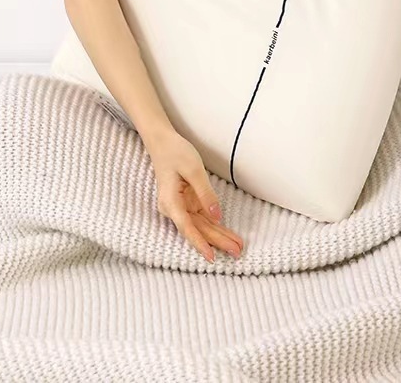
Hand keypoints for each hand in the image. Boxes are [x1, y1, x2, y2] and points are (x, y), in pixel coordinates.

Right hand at [145, 127, 244, 263]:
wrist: (163, 143)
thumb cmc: (175, 153)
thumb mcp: (193, 169)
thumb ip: (205, 193)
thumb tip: (217, 216)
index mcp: (171, 201)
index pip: (187, 227)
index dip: (200, 243)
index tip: (212, 257)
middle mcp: (173, 208)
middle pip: (197, 230)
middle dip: (217, 242)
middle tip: (237, 253)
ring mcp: (180, 207)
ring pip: (201, 226)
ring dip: (218, 237)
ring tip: (237, 247)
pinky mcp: (187, 203)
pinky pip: (202, 218)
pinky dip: (215, 226)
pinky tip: (227, 235)